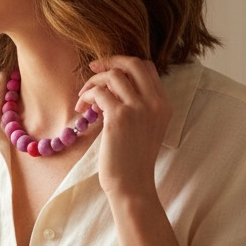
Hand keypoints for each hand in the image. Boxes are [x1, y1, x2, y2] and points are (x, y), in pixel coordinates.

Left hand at [77, 55, 171, 199]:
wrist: (132, 184)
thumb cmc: (133, 161)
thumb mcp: (145, 128)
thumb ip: (138, 107)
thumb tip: (112, 88)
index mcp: (163, 104)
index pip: (148, 68)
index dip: (125, 64)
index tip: (107, 71)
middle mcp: (154, 103)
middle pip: (133, 63)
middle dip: (110, 61)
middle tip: (92, 68)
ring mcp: (139, 108)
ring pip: (113, 75)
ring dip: (93, 82)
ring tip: (83, 98)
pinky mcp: (119, 117)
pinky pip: (99, 93)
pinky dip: (87, 96)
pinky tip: (82, 109)